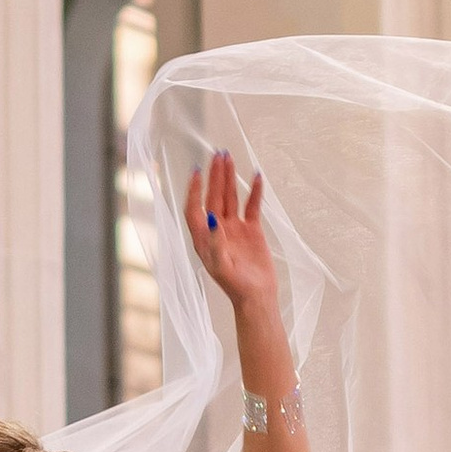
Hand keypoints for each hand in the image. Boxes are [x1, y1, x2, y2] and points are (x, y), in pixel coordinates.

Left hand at [184, 149, 276, 318]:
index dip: (194, 190)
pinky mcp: (252, 231)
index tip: (197, 171)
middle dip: (214, 176)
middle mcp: (217, 230)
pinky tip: (256, 176)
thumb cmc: (235, 285)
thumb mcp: (221, 266)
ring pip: (230, 198)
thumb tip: (211, 217)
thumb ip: (215, 242)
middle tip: (218, 154)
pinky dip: (254, 192)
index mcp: (204, 238)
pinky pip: (252, 206)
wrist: (256, 297)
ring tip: (229, 157)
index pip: (194, 208)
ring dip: (229, 179)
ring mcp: (235, 229)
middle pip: (213, 197)